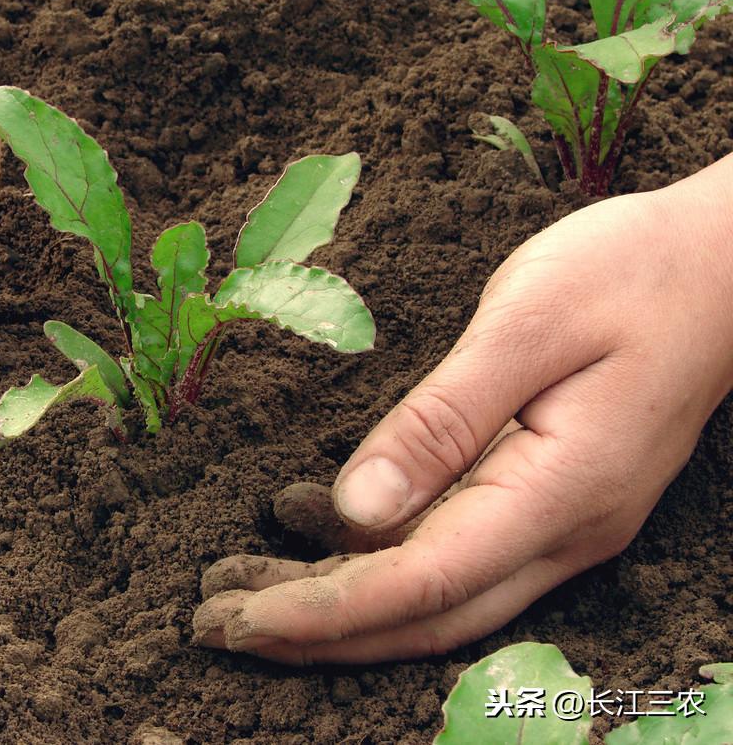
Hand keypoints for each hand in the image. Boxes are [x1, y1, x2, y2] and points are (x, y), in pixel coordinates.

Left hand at [193, 160, 732, 663]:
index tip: (238, 614)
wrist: (721, 265)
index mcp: (559, 492)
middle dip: (315, 630)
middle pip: (423, 615)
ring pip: (438, 599)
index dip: (322, 608)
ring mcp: (565, 524)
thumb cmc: (630, 274)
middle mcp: (565, 531)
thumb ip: (439, 420)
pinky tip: (317, 540)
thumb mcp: (527, 326)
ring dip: (340, 607)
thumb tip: (354, 508)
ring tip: (245, 592)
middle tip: (213, 620)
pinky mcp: (551, 500)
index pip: (420, 582)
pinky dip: (380, 567)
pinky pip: (456, 559)